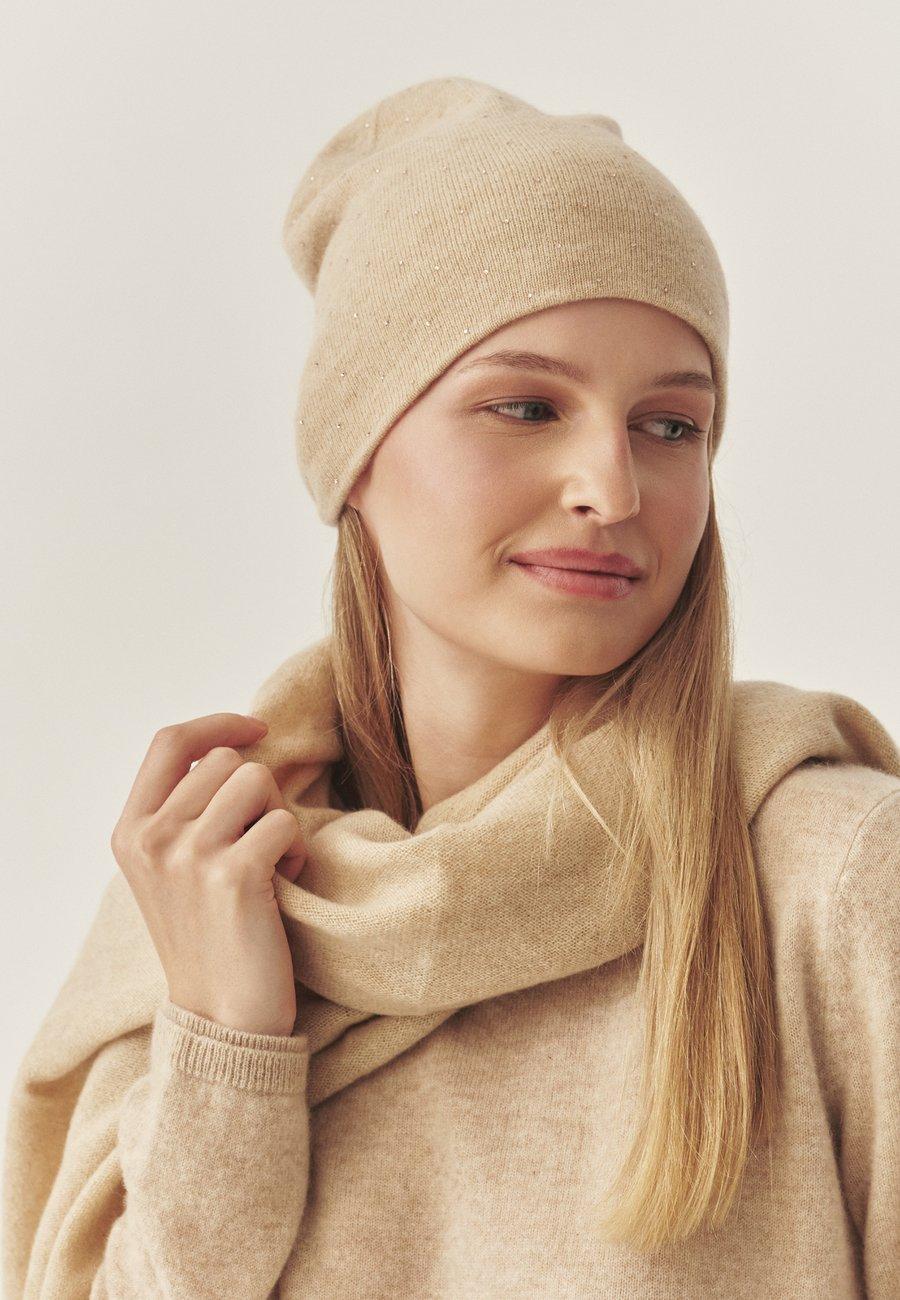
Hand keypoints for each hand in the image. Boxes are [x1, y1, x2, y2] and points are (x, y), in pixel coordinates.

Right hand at [110, 713, 306, 1036]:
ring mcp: (188, 856)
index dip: (218, 723)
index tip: (257, 728)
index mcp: (130, 832)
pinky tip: (286, 879)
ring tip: (272, 859)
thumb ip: (184, 811)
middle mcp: (151, 839)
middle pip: (226, 760)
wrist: (222, 1017)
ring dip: (279, 816)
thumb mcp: (172, 869)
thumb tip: (234, 749)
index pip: (169, 742)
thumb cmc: (210, 936)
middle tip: (262, 838)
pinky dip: (297, 848)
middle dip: (260, 791)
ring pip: (258, 781)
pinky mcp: (232, 876)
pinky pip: (284, 822)